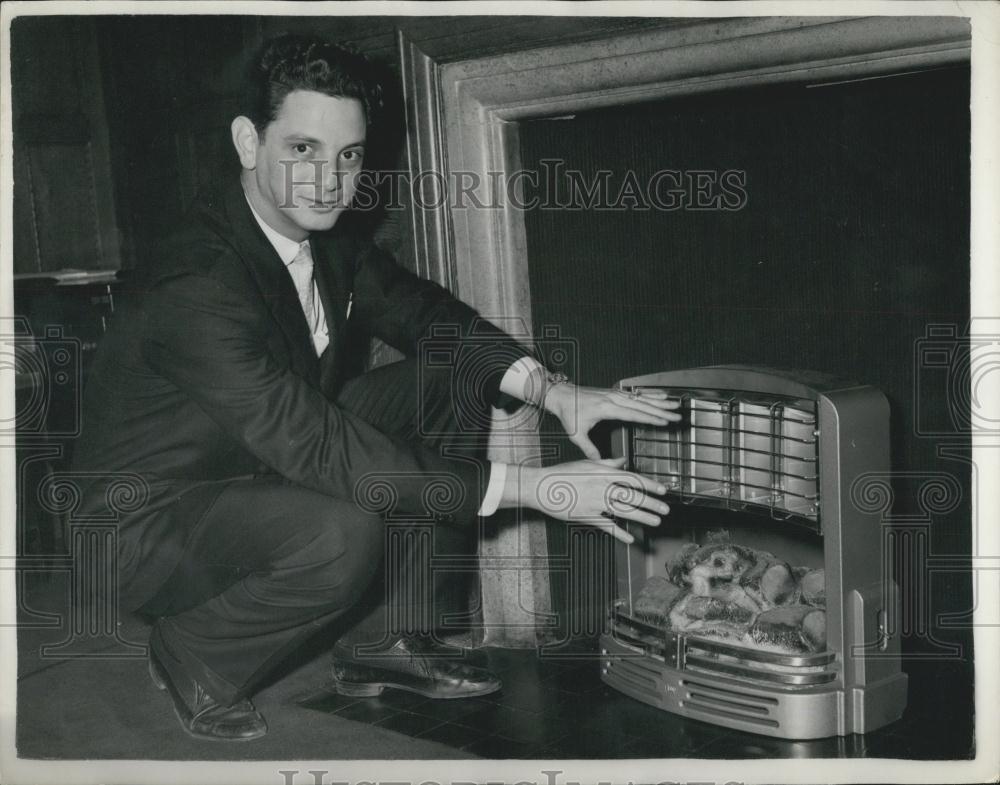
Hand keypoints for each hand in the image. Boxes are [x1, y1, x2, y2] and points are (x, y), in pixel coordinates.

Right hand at [510, 457, 669, 543]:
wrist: (541, 487)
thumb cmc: (561, 474)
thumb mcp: (585, 463)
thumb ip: (607, 463)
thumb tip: (623, 461)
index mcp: (602, 473)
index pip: (632, 478)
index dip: (650, 485)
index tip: (663, 490)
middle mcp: (601, 487)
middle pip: (632, 496)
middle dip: (651, 503)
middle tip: (665, 509)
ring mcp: (595, 503)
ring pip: (624, 510)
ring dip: (642, 517)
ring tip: (655, 522)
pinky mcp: (587, 516)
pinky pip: (607, 526)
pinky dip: (619, 532)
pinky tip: (630, 538)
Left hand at [544, 383, 681, 459]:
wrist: (561, 395)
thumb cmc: (568, 412)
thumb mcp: (576, 433)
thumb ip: (589, 448)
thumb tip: (599, 462)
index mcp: (606, 408)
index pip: (633, 414)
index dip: (650, 418)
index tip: (664, 422)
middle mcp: (613, 399)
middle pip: (642, 405)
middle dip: (662, 410)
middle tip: (677, 415)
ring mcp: (614, 394)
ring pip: (641, 397)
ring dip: (660, 401)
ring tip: (675, 403)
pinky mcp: (614, 392)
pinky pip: (636, 393)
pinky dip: (650, 394)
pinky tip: (660, 395)